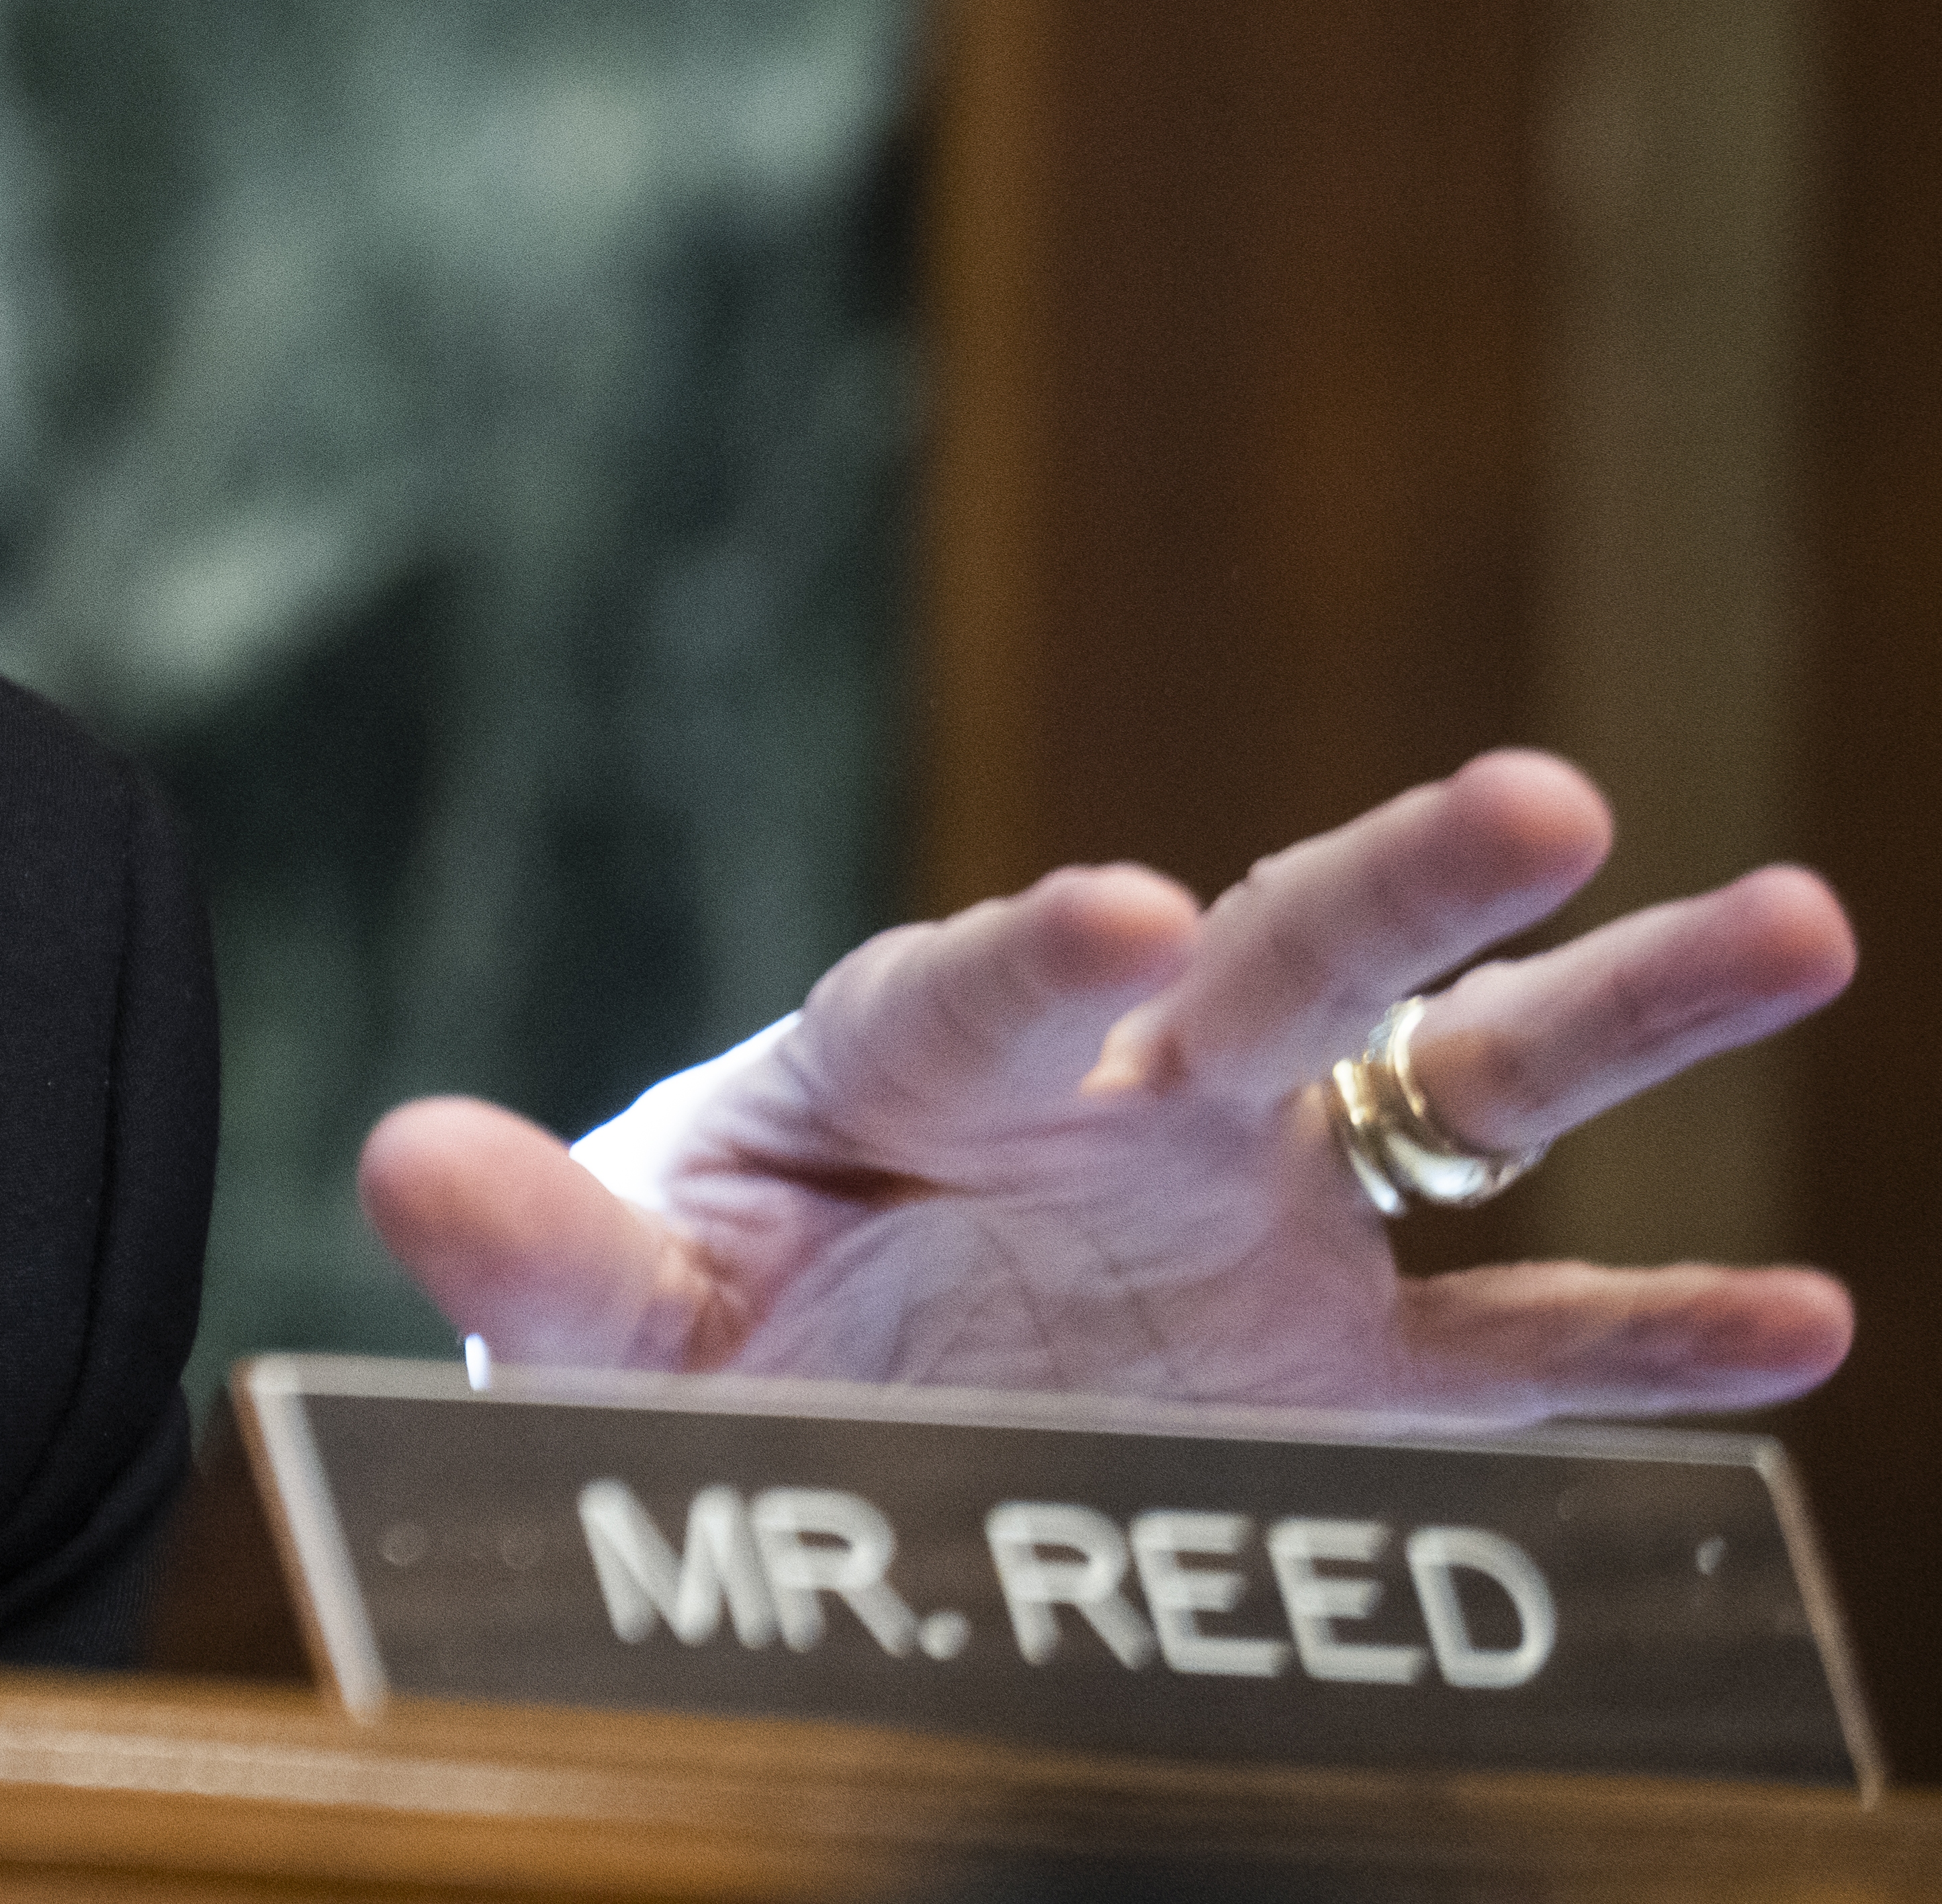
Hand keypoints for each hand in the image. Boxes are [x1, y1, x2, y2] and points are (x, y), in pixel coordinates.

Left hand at [357, 751, 1857, 1419]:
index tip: (1126, 909)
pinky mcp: (1337, 1362)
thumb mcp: (593, 1310)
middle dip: (1398, 885)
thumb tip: (403, 1160)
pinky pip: (1512, 1343)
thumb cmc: (673, 1331)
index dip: (1041, 949)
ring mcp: (1252, 1218)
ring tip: (1796, 922)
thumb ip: (531, 1249)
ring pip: (1453, 1089)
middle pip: (1271, 967)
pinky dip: (1651, 1334)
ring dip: (1614, 1011)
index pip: (974, 988)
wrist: (769, 1413)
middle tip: (1544, 790)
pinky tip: (1809, 1321)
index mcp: (908, 1063)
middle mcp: (1116, 1100)